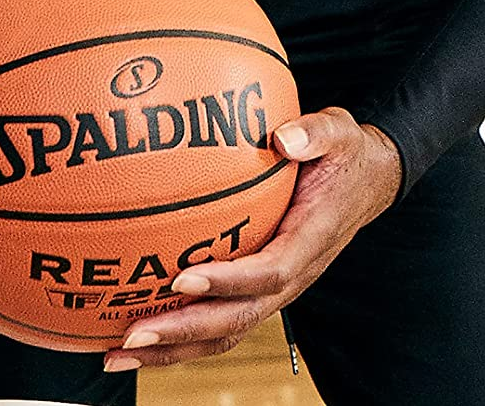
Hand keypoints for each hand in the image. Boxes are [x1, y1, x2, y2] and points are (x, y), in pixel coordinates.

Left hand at [102, 107, 403, 372]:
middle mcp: (291, 277)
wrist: (367, 181)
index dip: (226, 282)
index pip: (267, 273)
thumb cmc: (344, 154)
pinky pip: (219, 321)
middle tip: (131, 335)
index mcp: (308, 242)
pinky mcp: (259, 288)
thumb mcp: (338, 132)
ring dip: (172, 349)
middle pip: (236, 320)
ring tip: (118, 353)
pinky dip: (178, 334)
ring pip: (224, 333)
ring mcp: (274, 289)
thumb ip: (315, 132)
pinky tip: (135, 329)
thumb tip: (283, 137)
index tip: (182, 278)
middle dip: (184, 333)